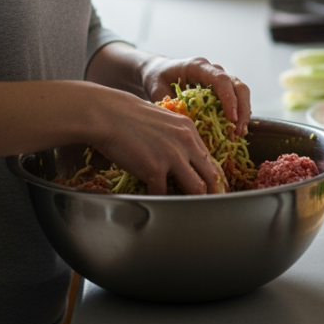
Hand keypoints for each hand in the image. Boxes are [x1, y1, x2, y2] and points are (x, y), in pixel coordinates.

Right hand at [85, 85, 225, 194]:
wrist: (107, 114)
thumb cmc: (129, 116)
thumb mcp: (163, 120)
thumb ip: (176, 137)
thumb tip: (183, 158)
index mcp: (189, 130)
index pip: (211, 160)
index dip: (215, 178)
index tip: (216, 189)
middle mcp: (186, 142)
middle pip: (211, 176)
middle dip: (214, 193)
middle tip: (212, 205)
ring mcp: (172, 156)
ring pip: (197, 188)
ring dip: (193, 201)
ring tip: (188, 209)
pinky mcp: (155, 169)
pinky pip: (164, 193)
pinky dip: (161, 200)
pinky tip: (156, 201)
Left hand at [139, 55, 250, 135]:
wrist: (158, 71)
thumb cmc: (158, 79)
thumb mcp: (158, 91)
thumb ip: (169, 106)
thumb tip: (183, 126)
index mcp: (198, 67)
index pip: (221, 80)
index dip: (229, 99)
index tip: (232, 118)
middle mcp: (213, 70)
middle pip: (237, 85)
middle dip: (242, 108)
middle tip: (238, 130)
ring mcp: (220, 79)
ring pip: (241, 92)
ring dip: (244, 113)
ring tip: (239, 133)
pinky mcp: (221, 89)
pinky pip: (237, 99)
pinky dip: (239, 114)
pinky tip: (236, 130)